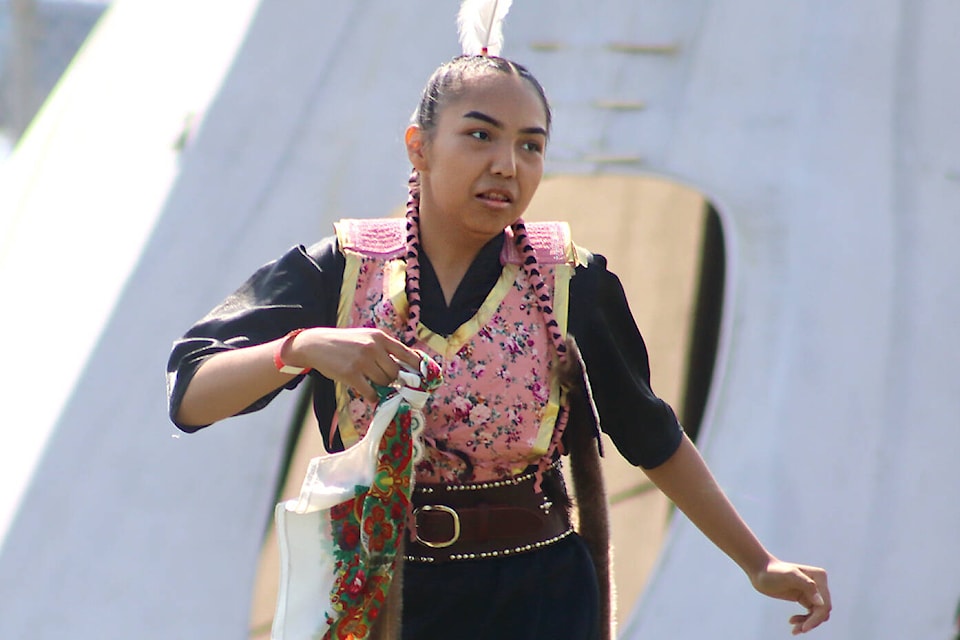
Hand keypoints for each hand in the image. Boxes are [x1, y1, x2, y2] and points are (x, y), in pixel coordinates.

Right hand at [289, 327, 422, 401]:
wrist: (316, 344)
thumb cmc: (344, 342)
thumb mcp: (366, 337)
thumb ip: (383, 348)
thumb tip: (405, 367)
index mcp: (379, 337)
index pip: (406, 353)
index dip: (416, 366)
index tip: (422, 376)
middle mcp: (373, 347)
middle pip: (395, 372)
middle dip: (393, 380)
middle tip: (385, 381)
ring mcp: (362, 361)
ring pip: (384, 382)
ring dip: (381, 387)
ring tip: (372, 383)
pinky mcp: (351, 374)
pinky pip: (371, 392)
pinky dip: (373, 396)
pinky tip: (369, 393)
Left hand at [751, 559, 830, 634]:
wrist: (760, 570)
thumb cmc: (772, 571)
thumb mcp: (789, 575)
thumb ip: (807, 585)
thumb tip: (820, 603)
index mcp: (819, 576)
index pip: (824, 604)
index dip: (816, 618)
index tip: (804, 628)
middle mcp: (819, 584)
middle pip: (822, 611)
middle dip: (811, 622)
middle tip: (796, 630)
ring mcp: (812, 592)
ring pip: (817, 614)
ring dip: (807, 623)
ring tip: (794, 629)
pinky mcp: (805, 598)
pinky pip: (811, 613)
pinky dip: (804, 620)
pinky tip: (792, 621)